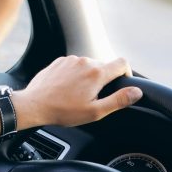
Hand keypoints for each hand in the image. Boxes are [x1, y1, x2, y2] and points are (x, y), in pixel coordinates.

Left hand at [12, 56, 142, 128]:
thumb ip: (118, 100)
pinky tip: (67, 89)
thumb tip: (136, 92)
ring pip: (88, 66)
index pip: (122, 63)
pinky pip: (74, 66)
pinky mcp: (60, 61)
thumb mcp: (95, 111)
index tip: (122, 84)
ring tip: (78, 95)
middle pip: (104, 66)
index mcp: (97, 73)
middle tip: (94, 98)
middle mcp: (85, 61)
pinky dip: (75, 75)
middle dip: (104, 80)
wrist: (34, 105)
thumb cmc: (63, 111)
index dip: (126, 73)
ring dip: (88, 78)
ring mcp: (71, 60)